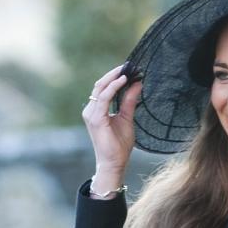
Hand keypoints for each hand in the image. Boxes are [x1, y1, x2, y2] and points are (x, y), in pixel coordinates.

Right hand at [81, 64, 141, 185]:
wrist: (114, 162)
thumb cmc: (119, 144)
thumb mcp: (127, 118)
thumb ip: (130, 101)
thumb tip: (137, 84)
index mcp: (97, 110)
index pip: (104, 88)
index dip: (115, 76)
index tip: (129, 68)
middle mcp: (91, 110)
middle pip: (101, 85)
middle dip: (115, 73)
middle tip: (130, 65)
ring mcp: (91, 114)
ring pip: (101, 88)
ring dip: (115, 77)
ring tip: (128, 70)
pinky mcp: (96, 118)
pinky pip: (104, 98)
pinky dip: (113, 88)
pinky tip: (123, 81)